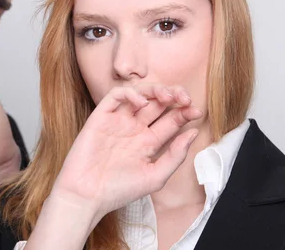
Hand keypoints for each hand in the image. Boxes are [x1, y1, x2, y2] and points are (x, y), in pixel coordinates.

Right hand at [52, 84, 201, 225]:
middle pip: (158, 103)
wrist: (87, 195)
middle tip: (185, 99)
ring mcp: (118, 121)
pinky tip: (141, 103)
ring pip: (140, 93)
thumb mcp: (155, 176)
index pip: (171, 120)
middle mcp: (134, 128)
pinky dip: (130, 93)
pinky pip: (116, 95)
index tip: (197, 112)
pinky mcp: (101, 116)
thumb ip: (175, 155)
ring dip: (156, 90)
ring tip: (167, 97)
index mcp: (148, 142)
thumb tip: (193, 132)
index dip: (185, 112)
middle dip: (174, 96)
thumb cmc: (119, 190)